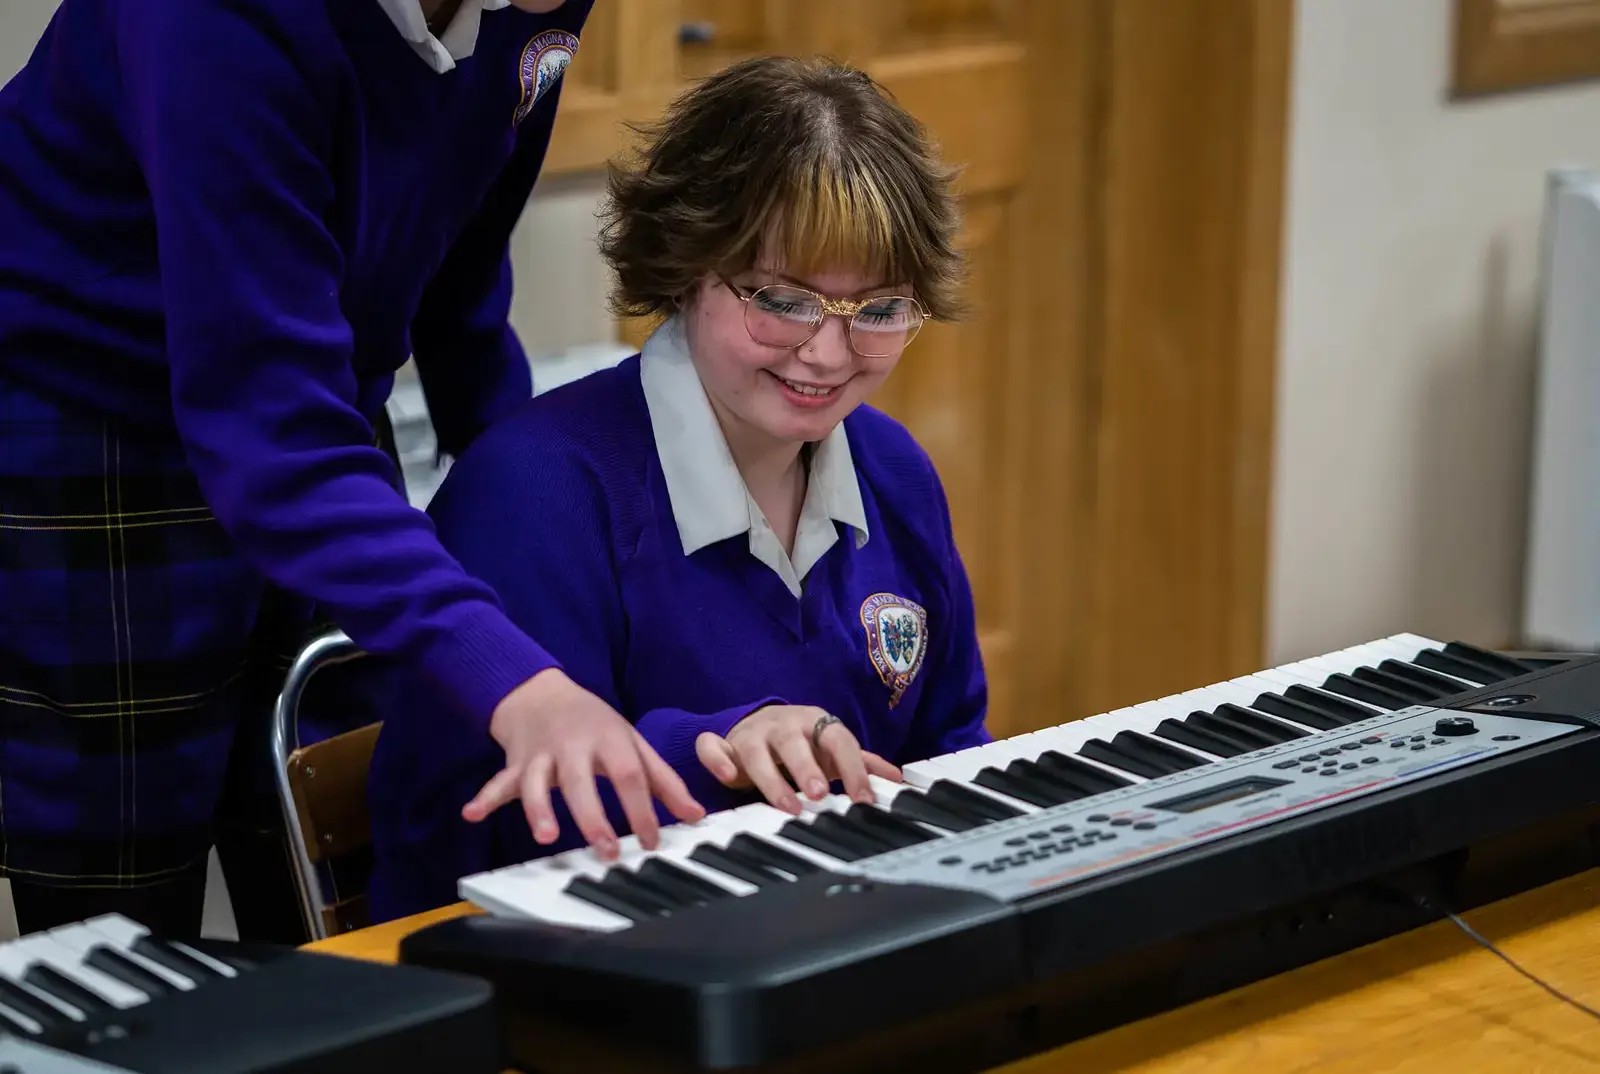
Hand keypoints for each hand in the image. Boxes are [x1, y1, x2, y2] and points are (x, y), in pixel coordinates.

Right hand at [463, 668, 705, 858]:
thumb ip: (663, 780)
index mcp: (609, 739)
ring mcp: (541, 754)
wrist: (541, 692)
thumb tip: (696, 814)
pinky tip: (472, 814)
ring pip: (537, 783)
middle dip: (593, 817)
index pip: (629, 776)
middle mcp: (574, 746)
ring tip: (546, 836)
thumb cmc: (594, 723)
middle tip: (607, 850)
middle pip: (582, 782)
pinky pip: (499, 781)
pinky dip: (485, 797)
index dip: (642, 809)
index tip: (652, 841)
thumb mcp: (632, 742)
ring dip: (539, 809)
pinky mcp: (516, 763)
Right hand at [694, 705, 900, 813]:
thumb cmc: (802, 743)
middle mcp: (783, 725)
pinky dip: (717, 759)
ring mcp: (751, 734)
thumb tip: (896, 778)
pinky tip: (729, 777)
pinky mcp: (723, 745)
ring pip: (756, 750)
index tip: (863, 799)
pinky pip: (713, 747)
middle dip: (806, 768)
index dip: (852, 768)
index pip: (838, 740)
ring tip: (788, 806)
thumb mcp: (831, 750)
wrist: (758, 724)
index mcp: (815, 723)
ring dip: (770, 778)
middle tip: (820, 794)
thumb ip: (859, 763)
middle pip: (794, 743)